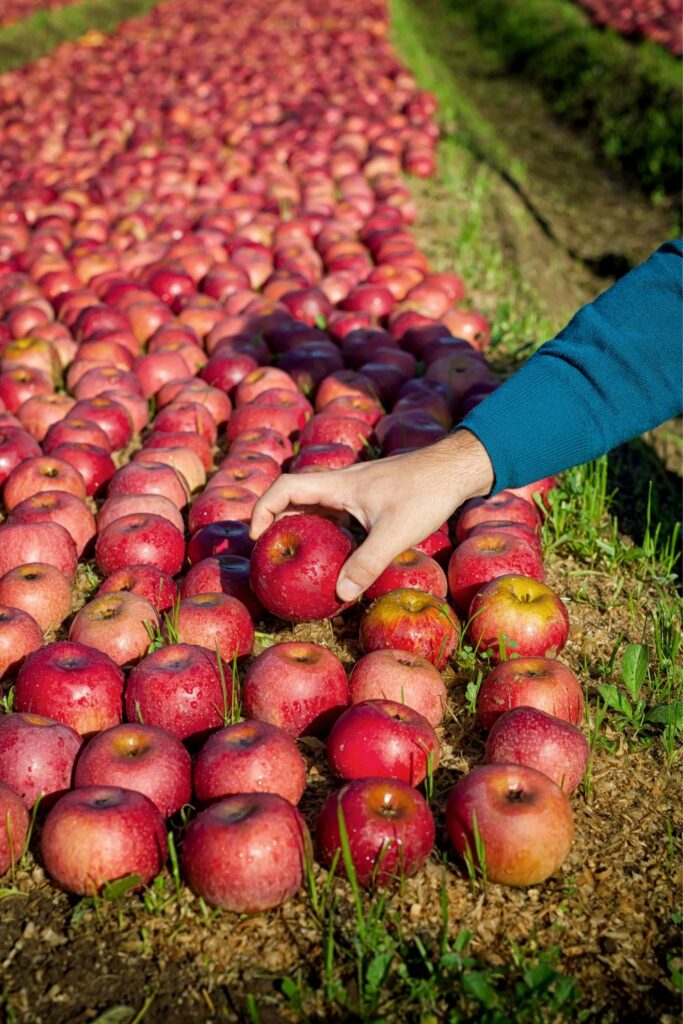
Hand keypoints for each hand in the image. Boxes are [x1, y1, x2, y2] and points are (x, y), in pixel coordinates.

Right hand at [250, 429, 493, 600]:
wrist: (457, 467)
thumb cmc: (427, 492)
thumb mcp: (395, 532)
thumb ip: (367, 563)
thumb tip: (340, 594)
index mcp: (338, 483)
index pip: (285, 487)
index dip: (262, 508)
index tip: (255, 537)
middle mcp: (342, 483)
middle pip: (295, 497)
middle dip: (276, 522)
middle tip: (269, 554)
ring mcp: (357, 490)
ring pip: (317, 506)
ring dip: (302, 527)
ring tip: (296, 559)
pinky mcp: (371, 498)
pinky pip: (338, 514)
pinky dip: (327, 531)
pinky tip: (336, 556)